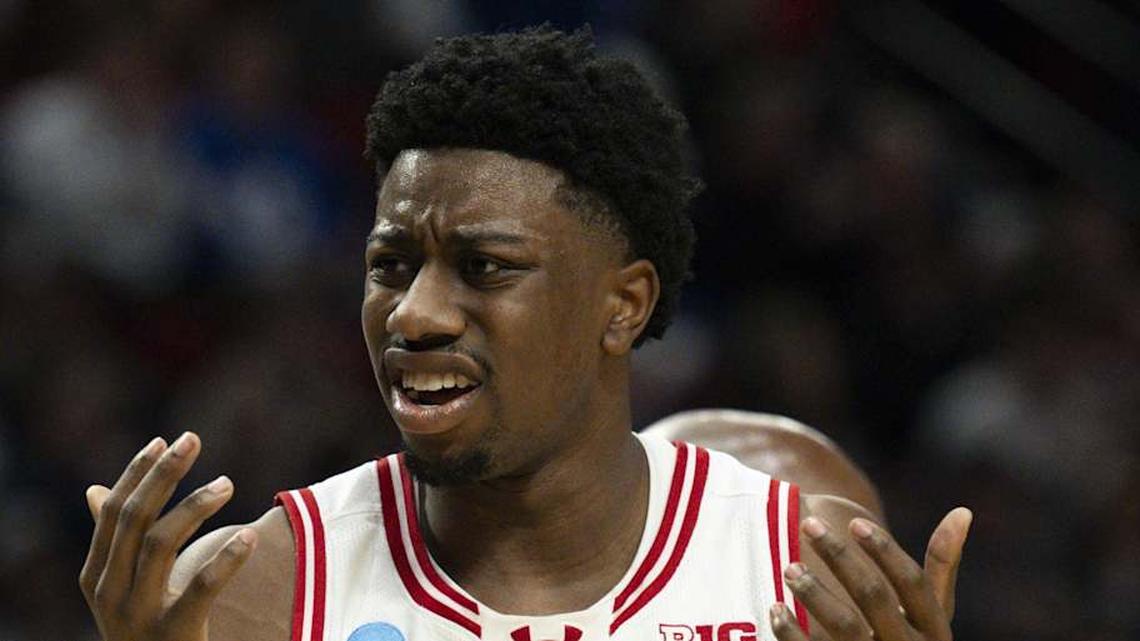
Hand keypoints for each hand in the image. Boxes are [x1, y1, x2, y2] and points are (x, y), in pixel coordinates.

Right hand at [78, 433, 257, 640]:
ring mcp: (138, 615)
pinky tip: (250, 536)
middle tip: (193, 439)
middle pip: (134, 519)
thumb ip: (115, 541)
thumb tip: (93, 491)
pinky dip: (226, 559)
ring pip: (161, 544)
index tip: (164, 440)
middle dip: (164, 474)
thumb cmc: (145, 628)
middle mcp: (109, 593)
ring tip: (228, 483)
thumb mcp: (122, 586)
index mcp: (96, 576)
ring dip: (195, 506)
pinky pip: (201, 588)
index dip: (137, 473)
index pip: (113, 512)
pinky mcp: (174, 634)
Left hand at [770, 507, 971, 640]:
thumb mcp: (933, 611)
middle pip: (873, 596)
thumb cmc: (913, 639)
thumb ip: (942, 565)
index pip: (912, 582)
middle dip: (841, 556)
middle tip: (809, 525)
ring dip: (815, 593)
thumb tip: (962, 511)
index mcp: (933, 628)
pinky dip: (791, 633)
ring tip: (789, 566)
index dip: (884, 550)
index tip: (854, 521)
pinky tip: (775, 607)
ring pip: (844, 627)